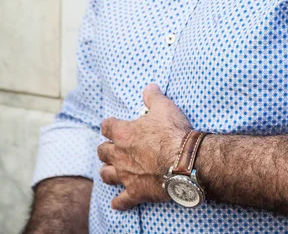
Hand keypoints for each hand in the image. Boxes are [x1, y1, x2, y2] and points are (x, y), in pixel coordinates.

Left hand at [98, 83, 191, 210]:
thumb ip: (153, 96)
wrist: (185, 161)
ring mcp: (126, 175)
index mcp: (124, 133)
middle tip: (114, 148)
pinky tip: (118, 202)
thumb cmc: (173, 132)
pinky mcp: (135, 192)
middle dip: (106, 149)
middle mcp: (120, 154)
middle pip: (102, 151)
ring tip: (112, 170)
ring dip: (108, 172)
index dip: (109, 125)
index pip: (107, 126)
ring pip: (106, 175)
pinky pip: (121, 200)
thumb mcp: (164, 107)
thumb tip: (150, 86)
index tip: (113, 125)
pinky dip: (119, 202)